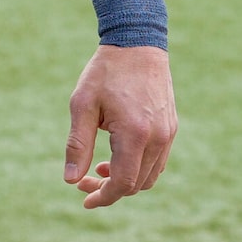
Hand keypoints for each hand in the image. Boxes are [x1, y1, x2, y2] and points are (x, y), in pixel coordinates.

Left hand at [65, 43, 176, 209]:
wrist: (137, 42)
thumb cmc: (106, 72)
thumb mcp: (83, 105)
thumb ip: (77, 145)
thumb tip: (71, 181)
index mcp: (135, 134)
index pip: (123, 183)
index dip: (103, 197)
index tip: (84, 200)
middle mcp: (158, 137)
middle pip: (136, 184)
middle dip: (109, 190)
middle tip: (84, 181)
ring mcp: (168, 132)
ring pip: (150, 176)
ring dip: (126, 180)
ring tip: (100, 168)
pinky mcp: (171, 126)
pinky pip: (158, 161)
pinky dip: (139, 168)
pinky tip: (118, 156)